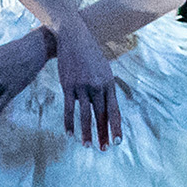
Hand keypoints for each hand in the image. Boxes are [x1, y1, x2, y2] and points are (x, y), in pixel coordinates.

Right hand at [51, 20, 125, 150]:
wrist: (73, 37)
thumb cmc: (89, 54)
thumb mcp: (104, 69)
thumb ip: (106, 87)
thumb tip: (108, 106)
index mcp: (108, 83)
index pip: (114, 110)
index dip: (116, 127)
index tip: (118, 142)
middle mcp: (97, 86)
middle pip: (101, 115)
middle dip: (103, 134)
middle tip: (104, 149)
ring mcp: (82, 86)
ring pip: (86, 115)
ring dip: (87, 133)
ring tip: (87, 146)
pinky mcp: (68, 86)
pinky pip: (69, 109)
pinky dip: (69, 123)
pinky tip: (70, 134)